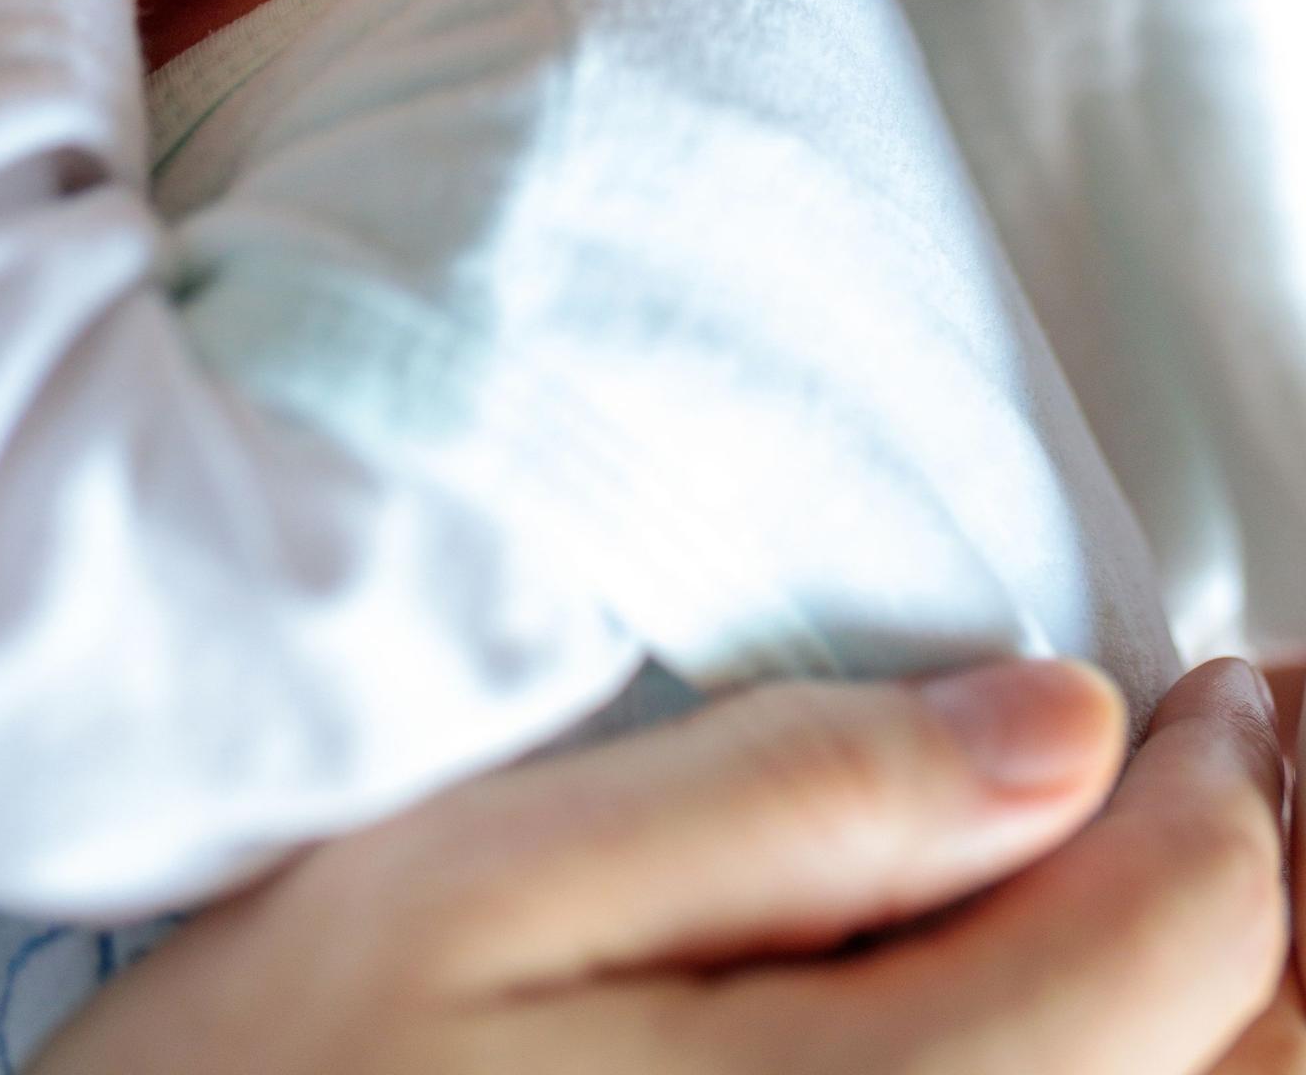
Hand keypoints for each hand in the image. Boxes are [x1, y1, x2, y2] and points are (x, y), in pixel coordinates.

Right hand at [37, 658, 1296, 1074]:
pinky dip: (1172, 1065)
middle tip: (1262, 744)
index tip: (1203, 675)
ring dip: (1252, 986)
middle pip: (1249, 1072)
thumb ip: (789, 803)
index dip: (1228, 774)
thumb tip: (1064, 726)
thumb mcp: (485, 884)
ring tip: (1206, 856)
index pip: (1183, 940)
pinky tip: (1113, 984)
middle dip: (1286, 884)